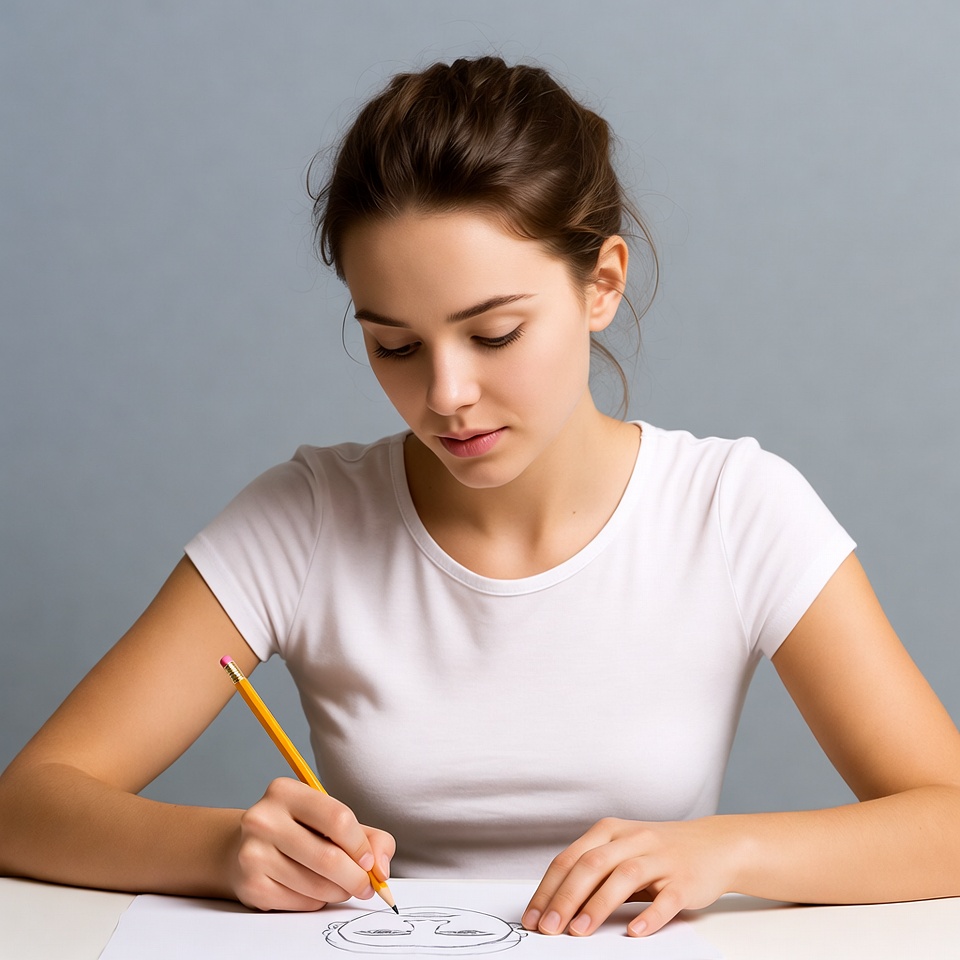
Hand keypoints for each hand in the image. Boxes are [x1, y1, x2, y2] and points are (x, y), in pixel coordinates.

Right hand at [226, 777, 395, 910]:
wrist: (243, 848)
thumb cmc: (297, 831)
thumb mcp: (330, 819)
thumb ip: (367, 836)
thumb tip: (382, 869)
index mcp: (285, 792)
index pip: (337, 819)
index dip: (361, 845)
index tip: (370, 861)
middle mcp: (264, 819)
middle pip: (329, 857)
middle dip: (356, 878)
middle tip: (367, 887)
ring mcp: (253, 854)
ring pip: (316, 885)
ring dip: (340, 892)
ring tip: (342, 887)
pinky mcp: (251, 886)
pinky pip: (301, 902)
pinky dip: (318, 901)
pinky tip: (314, 890)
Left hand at [521, 816, 741, 936]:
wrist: (714, 845)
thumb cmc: (658, 853)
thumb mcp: (622, 852)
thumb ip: (593, 872)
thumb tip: (554, 905)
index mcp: (610, 832)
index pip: (570, 859)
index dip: (548, 889)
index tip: (533, 917)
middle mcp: (632, 840)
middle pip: (591, 865)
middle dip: (565, 898)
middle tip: (549, 928)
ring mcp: (660, 858)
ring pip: (623, 877)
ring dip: (597, 905)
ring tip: (578, 932)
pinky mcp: (684, 880)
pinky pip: (666, 899)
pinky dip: (649, 916)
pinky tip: (634, 932)